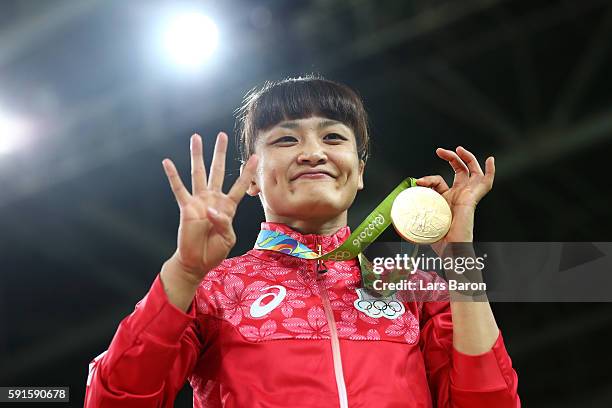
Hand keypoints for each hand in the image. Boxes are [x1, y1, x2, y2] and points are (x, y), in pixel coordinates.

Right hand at [162, 132, 257, 283]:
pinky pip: (179, 189)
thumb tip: (209, 209)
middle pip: (217, 171)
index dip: (247, 172)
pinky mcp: (186, 208)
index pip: (240, 185)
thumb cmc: (215, 250)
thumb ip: (223, 222)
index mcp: (228, 206)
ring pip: (198, 173)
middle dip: (220, 153)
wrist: (197, 261)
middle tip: (222, 135)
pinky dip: (173, 176)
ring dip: (197, 156)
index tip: (254, 157)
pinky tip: (167, 162)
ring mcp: (199, 201)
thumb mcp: (228, 238)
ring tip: (196, 138)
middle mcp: (213, 199)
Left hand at [415, 146, 493, 251]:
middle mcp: (459, 196)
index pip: (439, 181)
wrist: (449, 249)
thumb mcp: (421, 220)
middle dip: (450, 158)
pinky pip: (486, 183)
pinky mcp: (473, 198)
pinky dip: (490, 170)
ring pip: (472, 172)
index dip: (428, 178)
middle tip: (440, 151)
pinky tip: (490, 159)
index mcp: (447, 200)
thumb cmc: (438, 240)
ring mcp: (467, 196)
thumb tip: (398, 213)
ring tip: (458, 149)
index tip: (418, 181)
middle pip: (459, 171)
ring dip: (467, 158)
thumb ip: (412, 214)